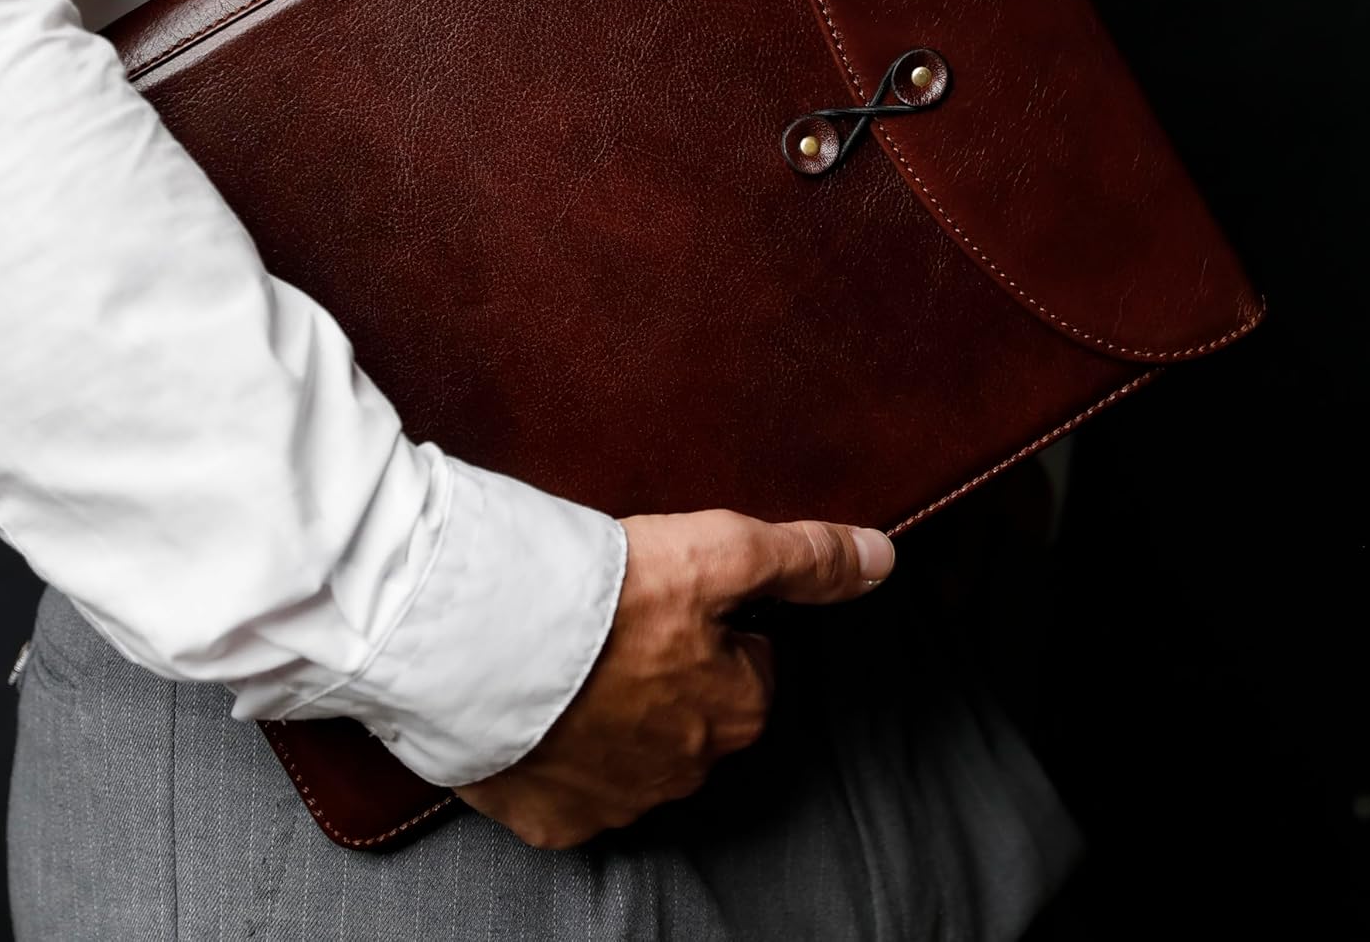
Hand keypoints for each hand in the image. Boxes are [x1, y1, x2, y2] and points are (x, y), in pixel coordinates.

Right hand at [455, 508, 895, 847]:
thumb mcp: (724, 550)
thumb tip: (881, 559)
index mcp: (736, 710)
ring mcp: (618, 802)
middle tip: (622, 619)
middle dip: (670, 672)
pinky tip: (540, 704)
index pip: (751, 666)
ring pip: (633, 752)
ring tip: (574, 652)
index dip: (715, 622)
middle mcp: (688, 770)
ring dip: (615, 712)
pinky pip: (569, 788)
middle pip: (694, 712)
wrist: (488, 641)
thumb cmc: (611, 592)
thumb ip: (807, 557)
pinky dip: (560, 752)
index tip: (674, 597)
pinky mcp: (552, 818)